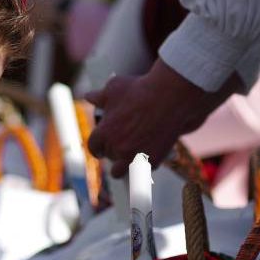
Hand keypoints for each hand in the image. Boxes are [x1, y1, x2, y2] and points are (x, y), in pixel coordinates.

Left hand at [86, 60, 231, 175]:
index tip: (101, 148)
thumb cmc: (140, 89)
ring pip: (120, 172)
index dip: (97, 147)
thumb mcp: (115, 88)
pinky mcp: (151, 162)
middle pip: (109, 156)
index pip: (93, 147)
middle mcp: (116, 148)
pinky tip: (147, 157)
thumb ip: (99, 96)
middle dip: (113, 151)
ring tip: (127, 161)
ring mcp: (134, 157)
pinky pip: (142, 170)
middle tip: (121, 145)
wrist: (170, 97)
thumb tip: (89, 97)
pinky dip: (143, 165)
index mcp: (104, 132)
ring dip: (122, 167)